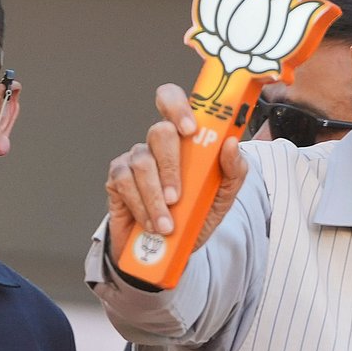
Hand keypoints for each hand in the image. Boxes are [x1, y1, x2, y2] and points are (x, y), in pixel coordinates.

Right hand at [105, 84, 247, 264]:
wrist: (172, 249)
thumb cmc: (198, 214)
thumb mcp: (224, 196)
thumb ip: (234, 170)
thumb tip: (232, 143)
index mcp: (186, 139)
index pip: (173, 101)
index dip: (179, 107)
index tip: (190, 128)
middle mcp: (158, 144)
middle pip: (159, 132)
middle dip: (170, 166)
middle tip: (178, 197)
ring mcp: (135, 159)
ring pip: (142, 163)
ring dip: (156, 198)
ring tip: (168, 224)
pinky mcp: (117, 179)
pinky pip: (125, 183)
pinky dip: (142, 207)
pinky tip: (153, 224)